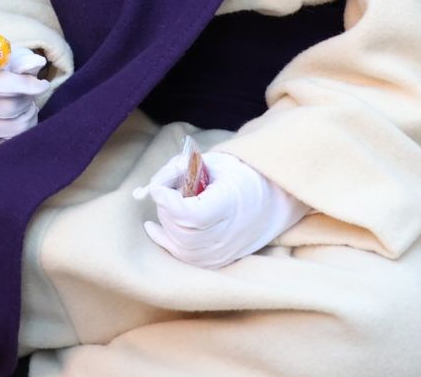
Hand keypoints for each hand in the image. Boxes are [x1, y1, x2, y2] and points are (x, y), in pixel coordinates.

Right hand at [0, 45, 48, 146]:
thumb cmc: (4, 70)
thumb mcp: (13, 59)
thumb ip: (25, 61)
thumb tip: (38, 63)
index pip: (0, 85)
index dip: (24, 85)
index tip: (43, 84)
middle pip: (11, 108)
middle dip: (28, 99)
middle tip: (31, 91)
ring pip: (18, 127)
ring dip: (29, 114)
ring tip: (25, 104)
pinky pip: (15, 140)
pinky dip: (24, 129)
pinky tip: (18, 117)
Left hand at [132, 149, 308, 268]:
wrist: (270, 200)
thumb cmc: (237, 175)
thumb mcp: (211, 160)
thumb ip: (178, 169)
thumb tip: (151, 188)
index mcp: (231, 203)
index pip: (192, 214)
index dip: (168, 201)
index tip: (157, 188)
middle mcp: (229, 233)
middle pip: (182, 229)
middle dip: (166, 208)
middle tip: (169, 190)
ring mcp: (223, 251)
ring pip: (180, 245)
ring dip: (167, 222)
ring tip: (174, 203)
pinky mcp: (216, 260)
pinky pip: (183, 257)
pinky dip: (165, 240)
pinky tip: (153, 227)